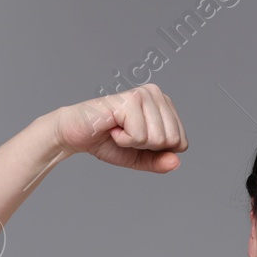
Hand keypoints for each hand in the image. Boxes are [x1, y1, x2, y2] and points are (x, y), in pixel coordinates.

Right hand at [50, 83, 187, 171]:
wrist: (75, 135)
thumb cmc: (107, 142)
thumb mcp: (139, 158)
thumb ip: (159, 162)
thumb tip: (176, 162)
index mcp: (164, 104)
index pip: (181, 142)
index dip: (157, 151)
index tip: (137, 140)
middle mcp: (156, 94)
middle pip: (172, 140)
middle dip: (146, 147)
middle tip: (126, 135)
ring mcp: (143, 94)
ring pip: (157, 139)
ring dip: (133, 143)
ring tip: (118, 130)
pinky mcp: (129, 100)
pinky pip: (140, 136)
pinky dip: (123, 140)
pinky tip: (112, 128)